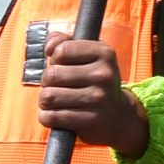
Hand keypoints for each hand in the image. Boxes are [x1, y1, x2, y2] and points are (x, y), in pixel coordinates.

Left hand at [34, 33, 149, 155]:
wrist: (118, 116)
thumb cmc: (93, 82)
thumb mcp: (86, 56)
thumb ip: (63, 42)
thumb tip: (49, 46)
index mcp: (104, 53)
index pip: (61, 50)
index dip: (55, 60)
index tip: (62, 66)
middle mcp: (104, 74)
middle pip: (52, 74)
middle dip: (47, 82)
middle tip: (58, 87)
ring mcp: (99, 98)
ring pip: (48, 97)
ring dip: (45, 101)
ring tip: (58, 101)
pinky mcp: (91, 120)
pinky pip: (51, 117)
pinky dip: (47, 117)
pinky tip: (58, 115)